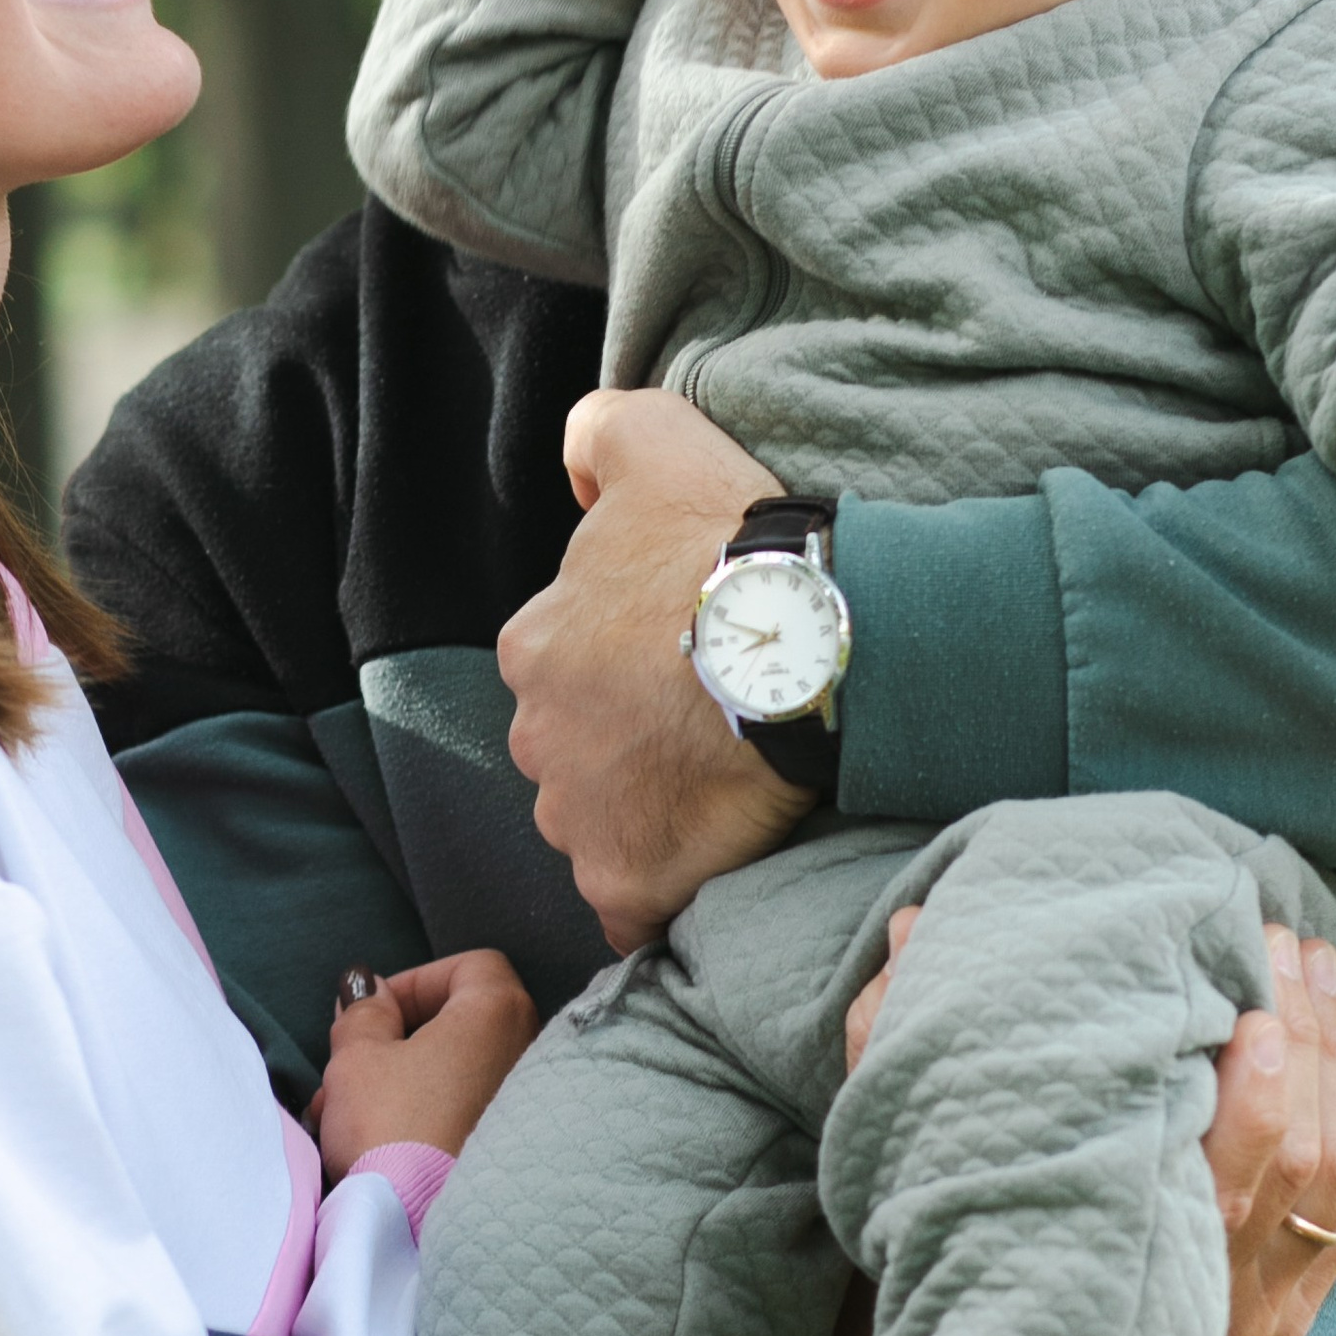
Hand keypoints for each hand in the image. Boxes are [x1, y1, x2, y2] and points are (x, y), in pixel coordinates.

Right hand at [315, 951, 538, 1181]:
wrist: (421, 1228)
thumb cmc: (391, 1126)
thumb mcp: (357, 1056)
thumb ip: (363, 1012)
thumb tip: (370, 991)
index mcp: (497, 1014)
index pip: (469, 966)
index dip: (414, 982)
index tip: (371, 1014)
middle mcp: (525, 1053)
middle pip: (460, 1024)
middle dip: (397, 1040)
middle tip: (352, 1065)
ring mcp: (525, 1107)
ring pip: (453, 1076)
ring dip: (400, 1083)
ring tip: (345, 1114)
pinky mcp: (511, 1152)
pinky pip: (463, 1115)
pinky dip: (422, 1117)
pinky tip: (375, 1145)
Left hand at [499, 387, 812, 949]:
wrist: (801, 641)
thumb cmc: (726, 542)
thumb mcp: (655, 440)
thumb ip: (599, 432)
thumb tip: (577, 468)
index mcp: (535, 648)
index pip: (565, 672)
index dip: (627, 673)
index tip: (686, 669)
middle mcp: (536, 737)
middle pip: (577, 754)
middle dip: (626, 749)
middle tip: (707, 732)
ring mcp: (577, 817)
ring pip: (599, 826)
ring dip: (644, 817)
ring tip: (722, 793)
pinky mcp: (626, 880)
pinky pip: (631, 904)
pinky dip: (660, 891)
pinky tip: (708, 865)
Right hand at [831, 907, 1335, 1335]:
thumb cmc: (950, 1227)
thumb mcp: (909, 1138)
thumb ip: (891, 1033)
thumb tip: (917, 924)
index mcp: (1124, 1258)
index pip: (1221, 1171)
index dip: (1256, 1085)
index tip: (1248, 999)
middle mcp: (1207, 1299)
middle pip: (1296, 1160)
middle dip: (1305, 1039)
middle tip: (1285, 942)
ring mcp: (1258, 1309)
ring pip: (1335, 1175)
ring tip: (1316, 963)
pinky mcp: (1289, 1305)